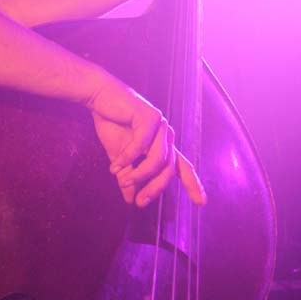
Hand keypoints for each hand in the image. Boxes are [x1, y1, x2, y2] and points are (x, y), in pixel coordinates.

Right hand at [88, 78, 205, 208]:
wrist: (99, 97)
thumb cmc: (110, 123)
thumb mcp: (119, 158)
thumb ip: (128, 176)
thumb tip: (130, 199)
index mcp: (162, 145)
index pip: (182, 167)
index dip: (193, 184)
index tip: (202, 202)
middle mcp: (165, 135)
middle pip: (170, 169)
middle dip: (156, 188)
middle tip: (141, 202)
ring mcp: (160, 125)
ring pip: (158, 159)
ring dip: (140, 174)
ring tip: (123, 180)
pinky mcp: (149, 116)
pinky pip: (142, 145)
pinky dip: (128, 158)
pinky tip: (115, 166)